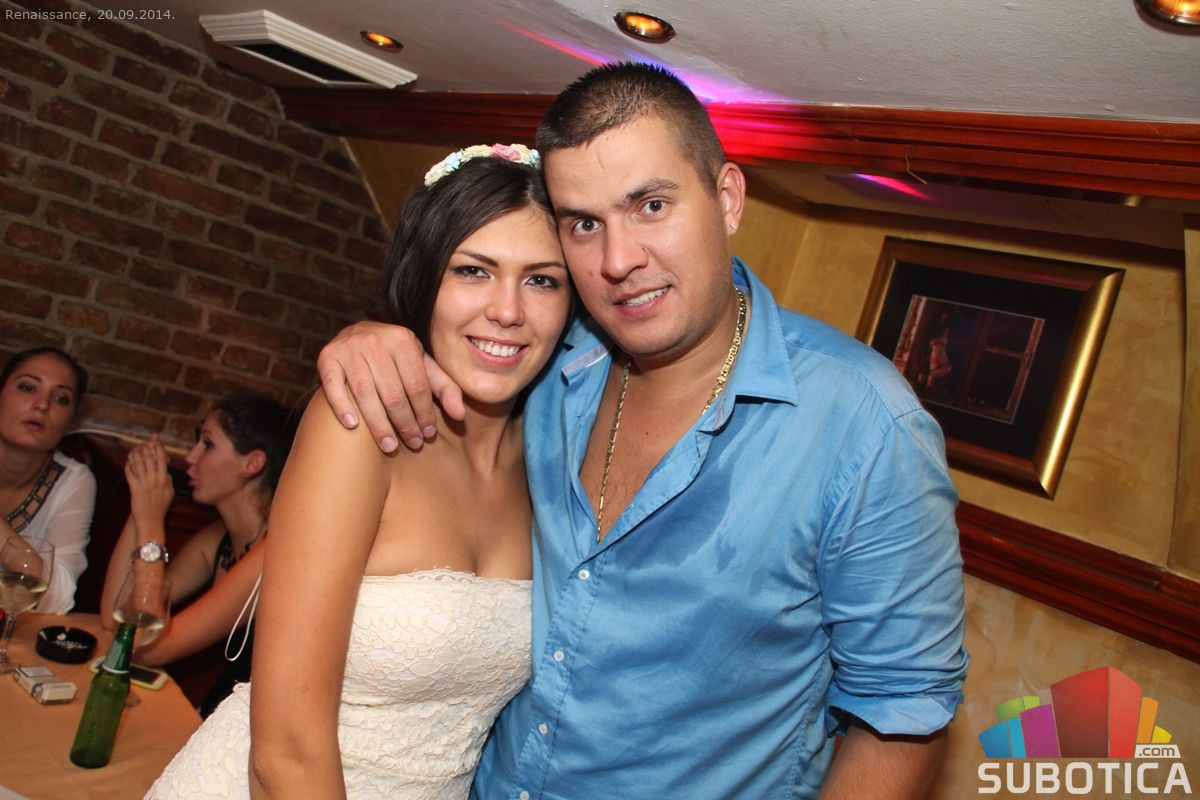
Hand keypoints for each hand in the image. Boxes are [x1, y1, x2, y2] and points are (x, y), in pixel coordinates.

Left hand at [125, 435, 174, 530]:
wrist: (151, 520)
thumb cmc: (161, 507)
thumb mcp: (170, 493)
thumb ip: (168, 481)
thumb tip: (166, 472)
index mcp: (164, 479)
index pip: (161, 459)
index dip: (157, 449)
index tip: (154, 442)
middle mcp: (154, 480)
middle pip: (149, 459)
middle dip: (145, 449)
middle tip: (142, 444)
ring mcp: (144, 484)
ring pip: (138, 464)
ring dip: (135, 455)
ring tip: (133, 450)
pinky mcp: (134, 489)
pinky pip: (130, 474)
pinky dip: (128, 467)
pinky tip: (127, 462)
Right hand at [317, 321, 463, 452]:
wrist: (357, 334)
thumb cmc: (395, 358)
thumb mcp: (422, 365)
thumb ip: (444, 387)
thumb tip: (460, 414)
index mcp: (403, 339)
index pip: (417, 385)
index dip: (424, 413)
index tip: (428, 434)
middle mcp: (375, 340)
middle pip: (393, 393)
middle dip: (405, 423)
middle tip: (412, 444)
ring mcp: (348, 348)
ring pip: (365, 394)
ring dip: (378, 425)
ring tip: (389, 446)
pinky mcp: (327, 356)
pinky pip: (333, 386)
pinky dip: (342, 407)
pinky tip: (353, 426)